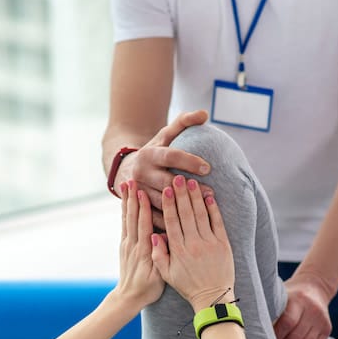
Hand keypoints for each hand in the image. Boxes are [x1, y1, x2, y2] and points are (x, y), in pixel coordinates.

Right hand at [115, 110, 213, 228]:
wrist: (126, 170)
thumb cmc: (155, 150)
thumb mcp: (165, 135)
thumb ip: (184, 122)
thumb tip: (204, 113)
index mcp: (149, 155)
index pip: (171, 156)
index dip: (189, 161)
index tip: (208, 167)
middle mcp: (141, 173)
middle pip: (167, 183)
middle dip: (189, 189)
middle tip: (211, 193)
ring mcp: (138, 192)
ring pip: (161, 202)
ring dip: (182, 207)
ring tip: (203, 210)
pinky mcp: (138, 207)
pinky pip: (154, 217)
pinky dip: (170, 222)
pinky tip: (188, 225)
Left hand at [116, 180, 164, 307]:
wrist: (128, 297)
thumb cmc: (148, 289)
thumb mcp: (159, 277)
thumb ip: (160, 257)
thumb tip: (161, 238)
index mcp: (144, 250)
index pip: (143, 225)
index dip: (142, 208)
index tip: (143, 192)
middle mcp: (133, 244)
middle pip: (132, 217)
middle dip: (132, 198)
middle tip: (132, 179)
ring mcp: (127, 243)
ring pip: (126, 217)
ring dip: (126, 200)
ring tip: (126, 183)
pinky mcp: (124, 245)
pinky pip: (124, 224)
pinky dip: (124, 210)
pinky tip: (125, 199)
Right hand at [151, 175, 233, 310]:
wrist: (212, 297)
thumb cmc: (188, 286)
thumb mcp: (167, 274)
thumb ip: (158, 254)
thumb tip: (153, 235)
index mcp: (178, 250)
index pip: (172, 222)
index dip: (169, 204)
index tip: (166, 190)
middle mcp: (193, 244)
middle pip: (186, 214)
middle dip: (181, 194)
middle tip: (177, 178)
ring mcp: (209, 243)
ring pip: (201, 215)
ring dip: (196, 197)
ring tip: (191, 182)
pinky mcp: (222, 244)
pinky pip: (217, 223)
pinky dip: (213, 209)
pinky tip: (209, 196)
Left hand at [273, 275, 331, 338]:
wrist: (315, 287)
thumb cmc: (290, 293)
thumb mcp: (281, 294)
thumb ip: (270, 309)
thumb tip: (252, 329)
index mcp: (298, 300)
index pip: (288, 322)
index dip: (276, 337)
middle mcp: (312, 311)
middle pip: (297, 338)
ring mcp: (321, 322)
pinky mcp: (327, 330)